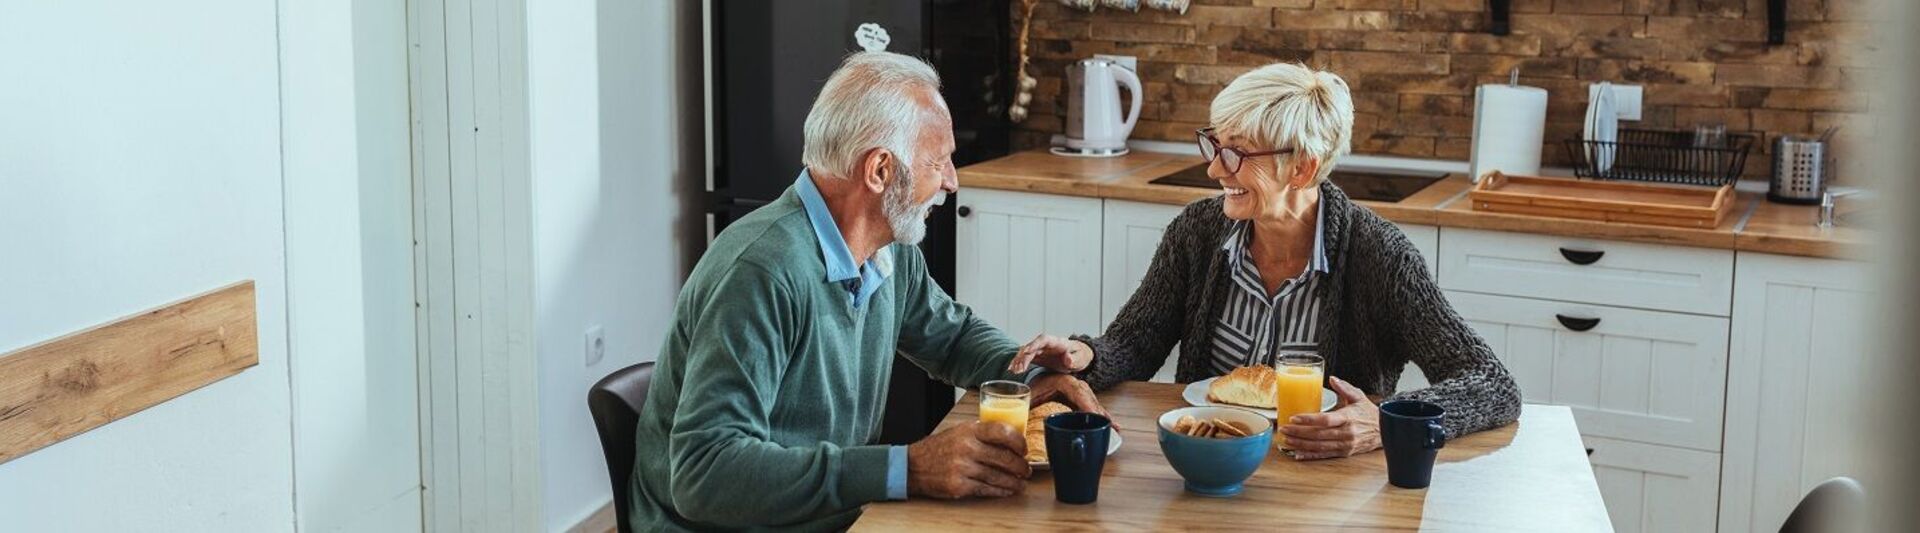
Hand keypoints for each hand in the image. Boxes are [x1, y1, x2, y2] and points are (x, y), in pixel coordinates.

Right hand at [906, 421, 1030, 498]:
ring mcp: (963, 467)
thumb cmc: (938, 448)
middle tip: (1026, 470)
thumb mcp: (958, 431)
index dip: (1018, 442)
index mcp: (969, 431)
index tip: (1024, 449)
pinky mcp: (959, 485)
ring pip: (998, 476)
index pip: (1002, 431)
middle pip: (1004, 457)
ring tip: (1020, 483)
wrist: (913, 466)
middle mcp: (966, 447)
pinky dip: (1000, 491)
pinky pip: (986, 489)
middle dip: (1021, 466)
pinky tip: (1006, 490)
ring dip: (1014, 482)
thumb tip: (1009, 439)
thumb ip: (981, 433)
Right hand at [1006, 335, 1091, 373]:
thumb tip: (1068, 358)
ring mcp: (1040, 350)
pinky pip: (1025, 358)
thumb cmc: (1080, 356)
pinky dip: (1018, 363)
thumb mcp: (1080, 359)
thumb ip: (1074, 359)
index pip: (1043, 339)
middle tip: (1018, 368)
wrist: (1078, 357)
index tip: (1026, 351)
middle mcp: (1046, 344)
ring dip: (1018, 360)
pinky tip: (1011, 369)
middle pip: (1031, 347)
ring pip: (1026, 352)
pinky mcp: (1037, 356)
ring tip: (1013, 371)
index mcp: (1057, 342)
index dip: (1034, 344)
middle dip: (1023, 356)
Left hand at [1027, 373, 1110, 421]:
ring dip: (1102, 415)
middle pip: (1089, 397)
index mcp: (1061, 381)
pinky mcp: (1080, 399)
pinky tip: (1111, 426)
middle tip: (1106, 425)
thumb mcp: (1029, 397)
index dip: (1086, 402)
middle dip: (1098, 412)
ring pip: (1093, 402)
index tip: (1093, 414)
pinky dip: (1100, 416)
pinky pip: (1092, 407)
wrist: (1032, 383)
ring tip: (1113, 427)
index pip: (1077, 390)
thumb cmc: (1030, 389)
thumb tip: (1026, 424)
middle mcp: (1073, 384)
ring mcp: (1078, 391)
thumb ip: (1029, 407)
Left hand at [1279, 376, 1381, 460]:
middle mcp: (1346, 433)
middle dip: (1298, 432)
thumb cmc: (1369, 413)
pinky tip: (1297, 454)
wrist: (1386, 430)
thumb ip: (1344, 388)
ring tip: (1286, 440)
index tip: (1294, 418)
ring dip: (1301, 444)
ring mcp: (1345, 444)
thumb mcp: (1359, 397)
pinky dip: (1310, 455)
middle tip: (1283, 429)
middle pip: (1318, 434)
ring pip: (1319, 446)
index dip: (1308, 420)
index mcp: (1348, 417)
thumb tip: (1332, 378)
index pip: (1325, 420)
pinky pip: (1324, 455)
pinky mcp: (1344, 453)